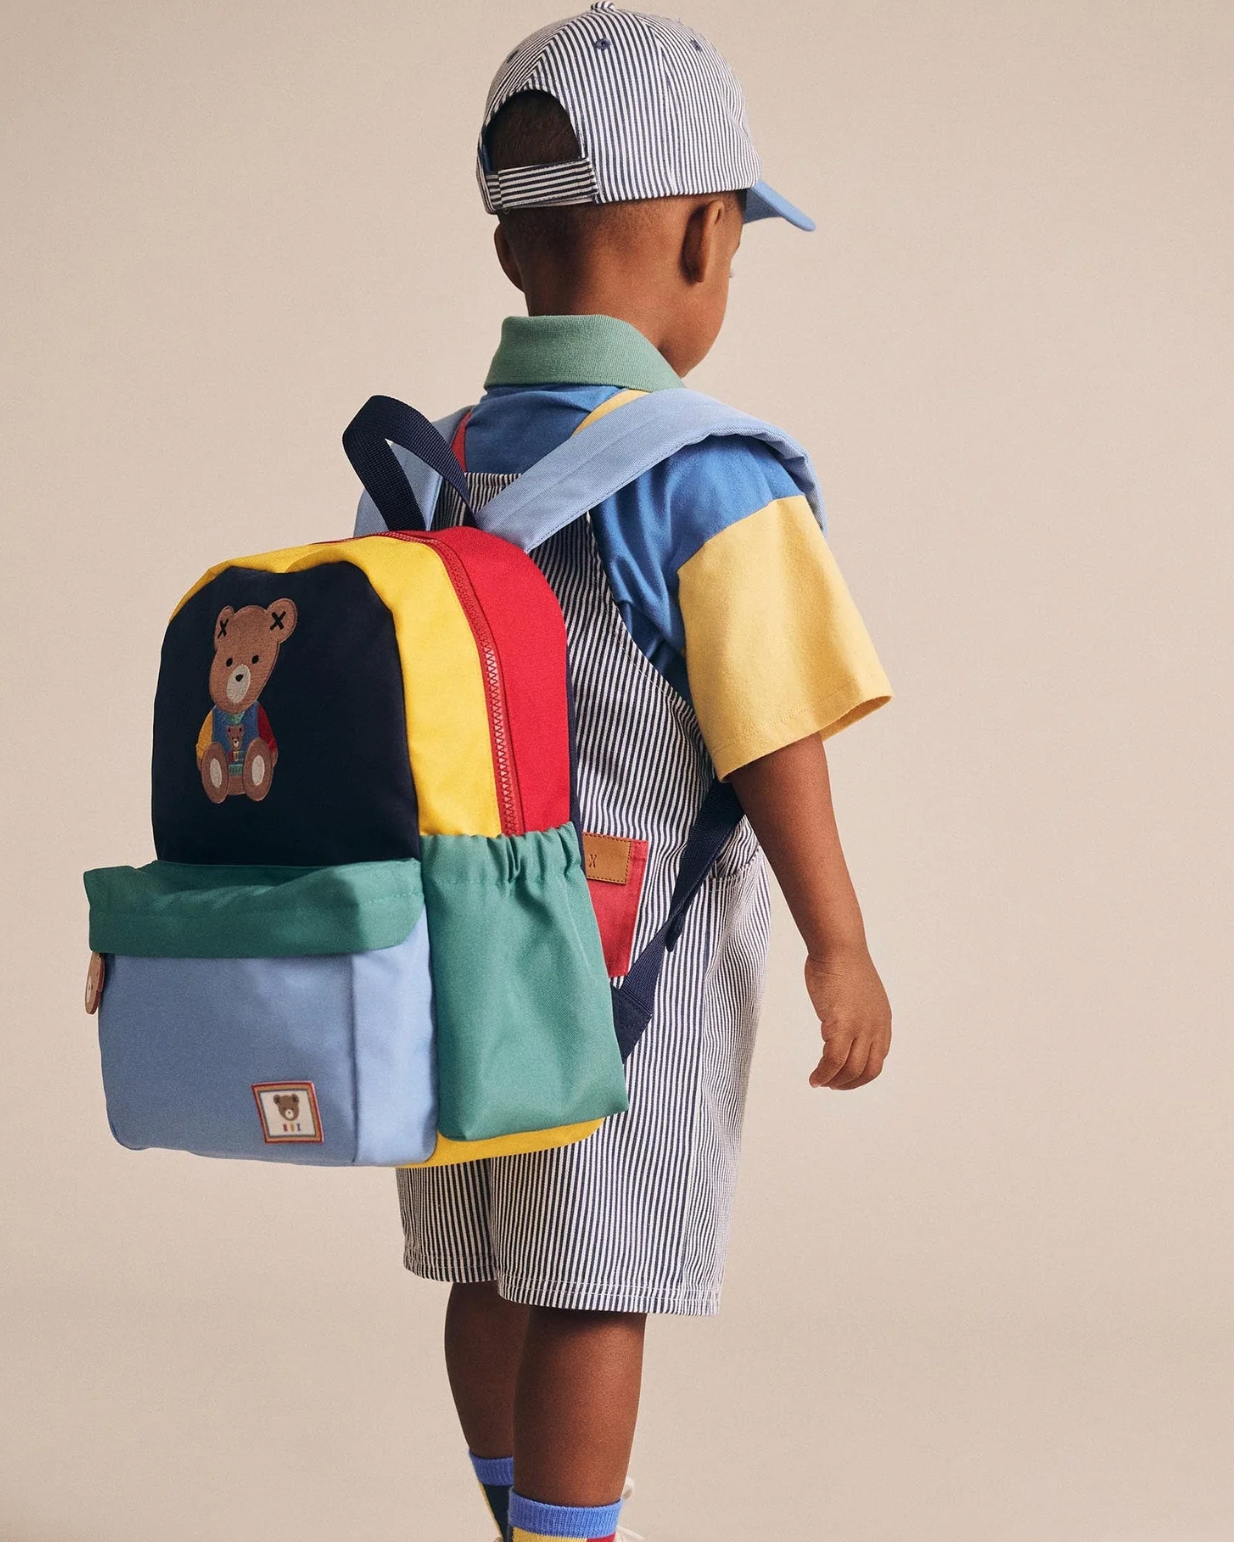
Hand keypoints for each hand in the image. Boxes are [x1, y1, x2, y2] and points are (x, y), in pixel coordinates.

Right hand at [805, 945, 891, 1089]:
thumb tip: (842, 1022)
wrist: (838, 947)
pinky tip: (814, 1077)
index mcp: (882, 1021)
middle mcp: (876, 1028)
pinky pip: (833, 1061)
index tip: (844, 1076)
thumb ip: (856, 1012)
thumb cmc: (841, 962)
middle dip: (850, 1084)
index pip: (877, 1059)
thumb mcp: (858, 993)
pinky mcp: (841, 1026)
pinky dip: (823, 1074)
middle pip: (868, 1070)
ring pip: (851, 1070)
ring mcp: (860, 1028)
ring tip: (820, 1082)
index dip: (861, 1074)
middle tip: (832, 1085)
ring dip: (834, 1082)